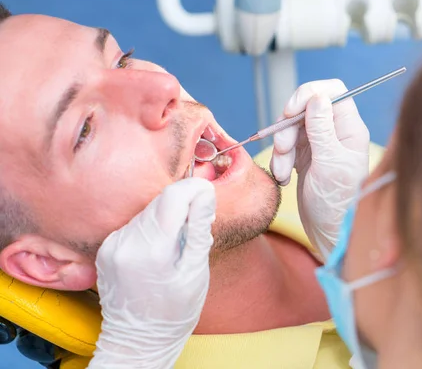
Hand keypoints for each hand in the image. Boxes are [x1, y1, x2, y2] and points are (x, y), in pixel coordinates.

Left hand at [88, 178, 215, 367]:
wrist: (138, 341)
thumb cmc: (174, 312)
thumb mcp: (196, 272)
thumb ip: (199, 229)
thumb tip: (205, 192)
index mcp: (151, 250)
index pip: (174, 195)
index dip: (195, 189)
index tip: (208, 197)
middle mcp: (125, 242)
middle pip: (161, 201)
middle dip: (184, 206)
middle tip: (197, 230)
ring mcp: (111, 245)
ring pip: (148, 211)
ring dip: (168, 218)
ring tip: (177, 247)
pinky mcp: (106, 248)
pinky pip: (136, 224)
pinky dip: (153, 229)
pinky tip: (159, 252)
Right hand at [270, 79, 369, 258]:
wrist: (330, 234)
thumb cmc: (339, 204)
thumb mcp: (330, 164)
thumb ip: (322, 129)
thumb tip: (317, 97)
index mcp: (350, 130)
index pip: (332, 92)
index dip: (309, 94)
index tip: (290, 109)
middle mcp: (336, 134)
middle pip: (306, 109)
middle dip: (288, 126)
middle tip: (282, 147)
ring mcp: (320, 146)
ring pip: (292, 128)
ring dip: (281, 148)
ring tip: (283, 171)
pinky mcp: (306, 159)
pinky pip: (287, 147)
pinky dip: (280, 160)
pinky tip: (283, 178)